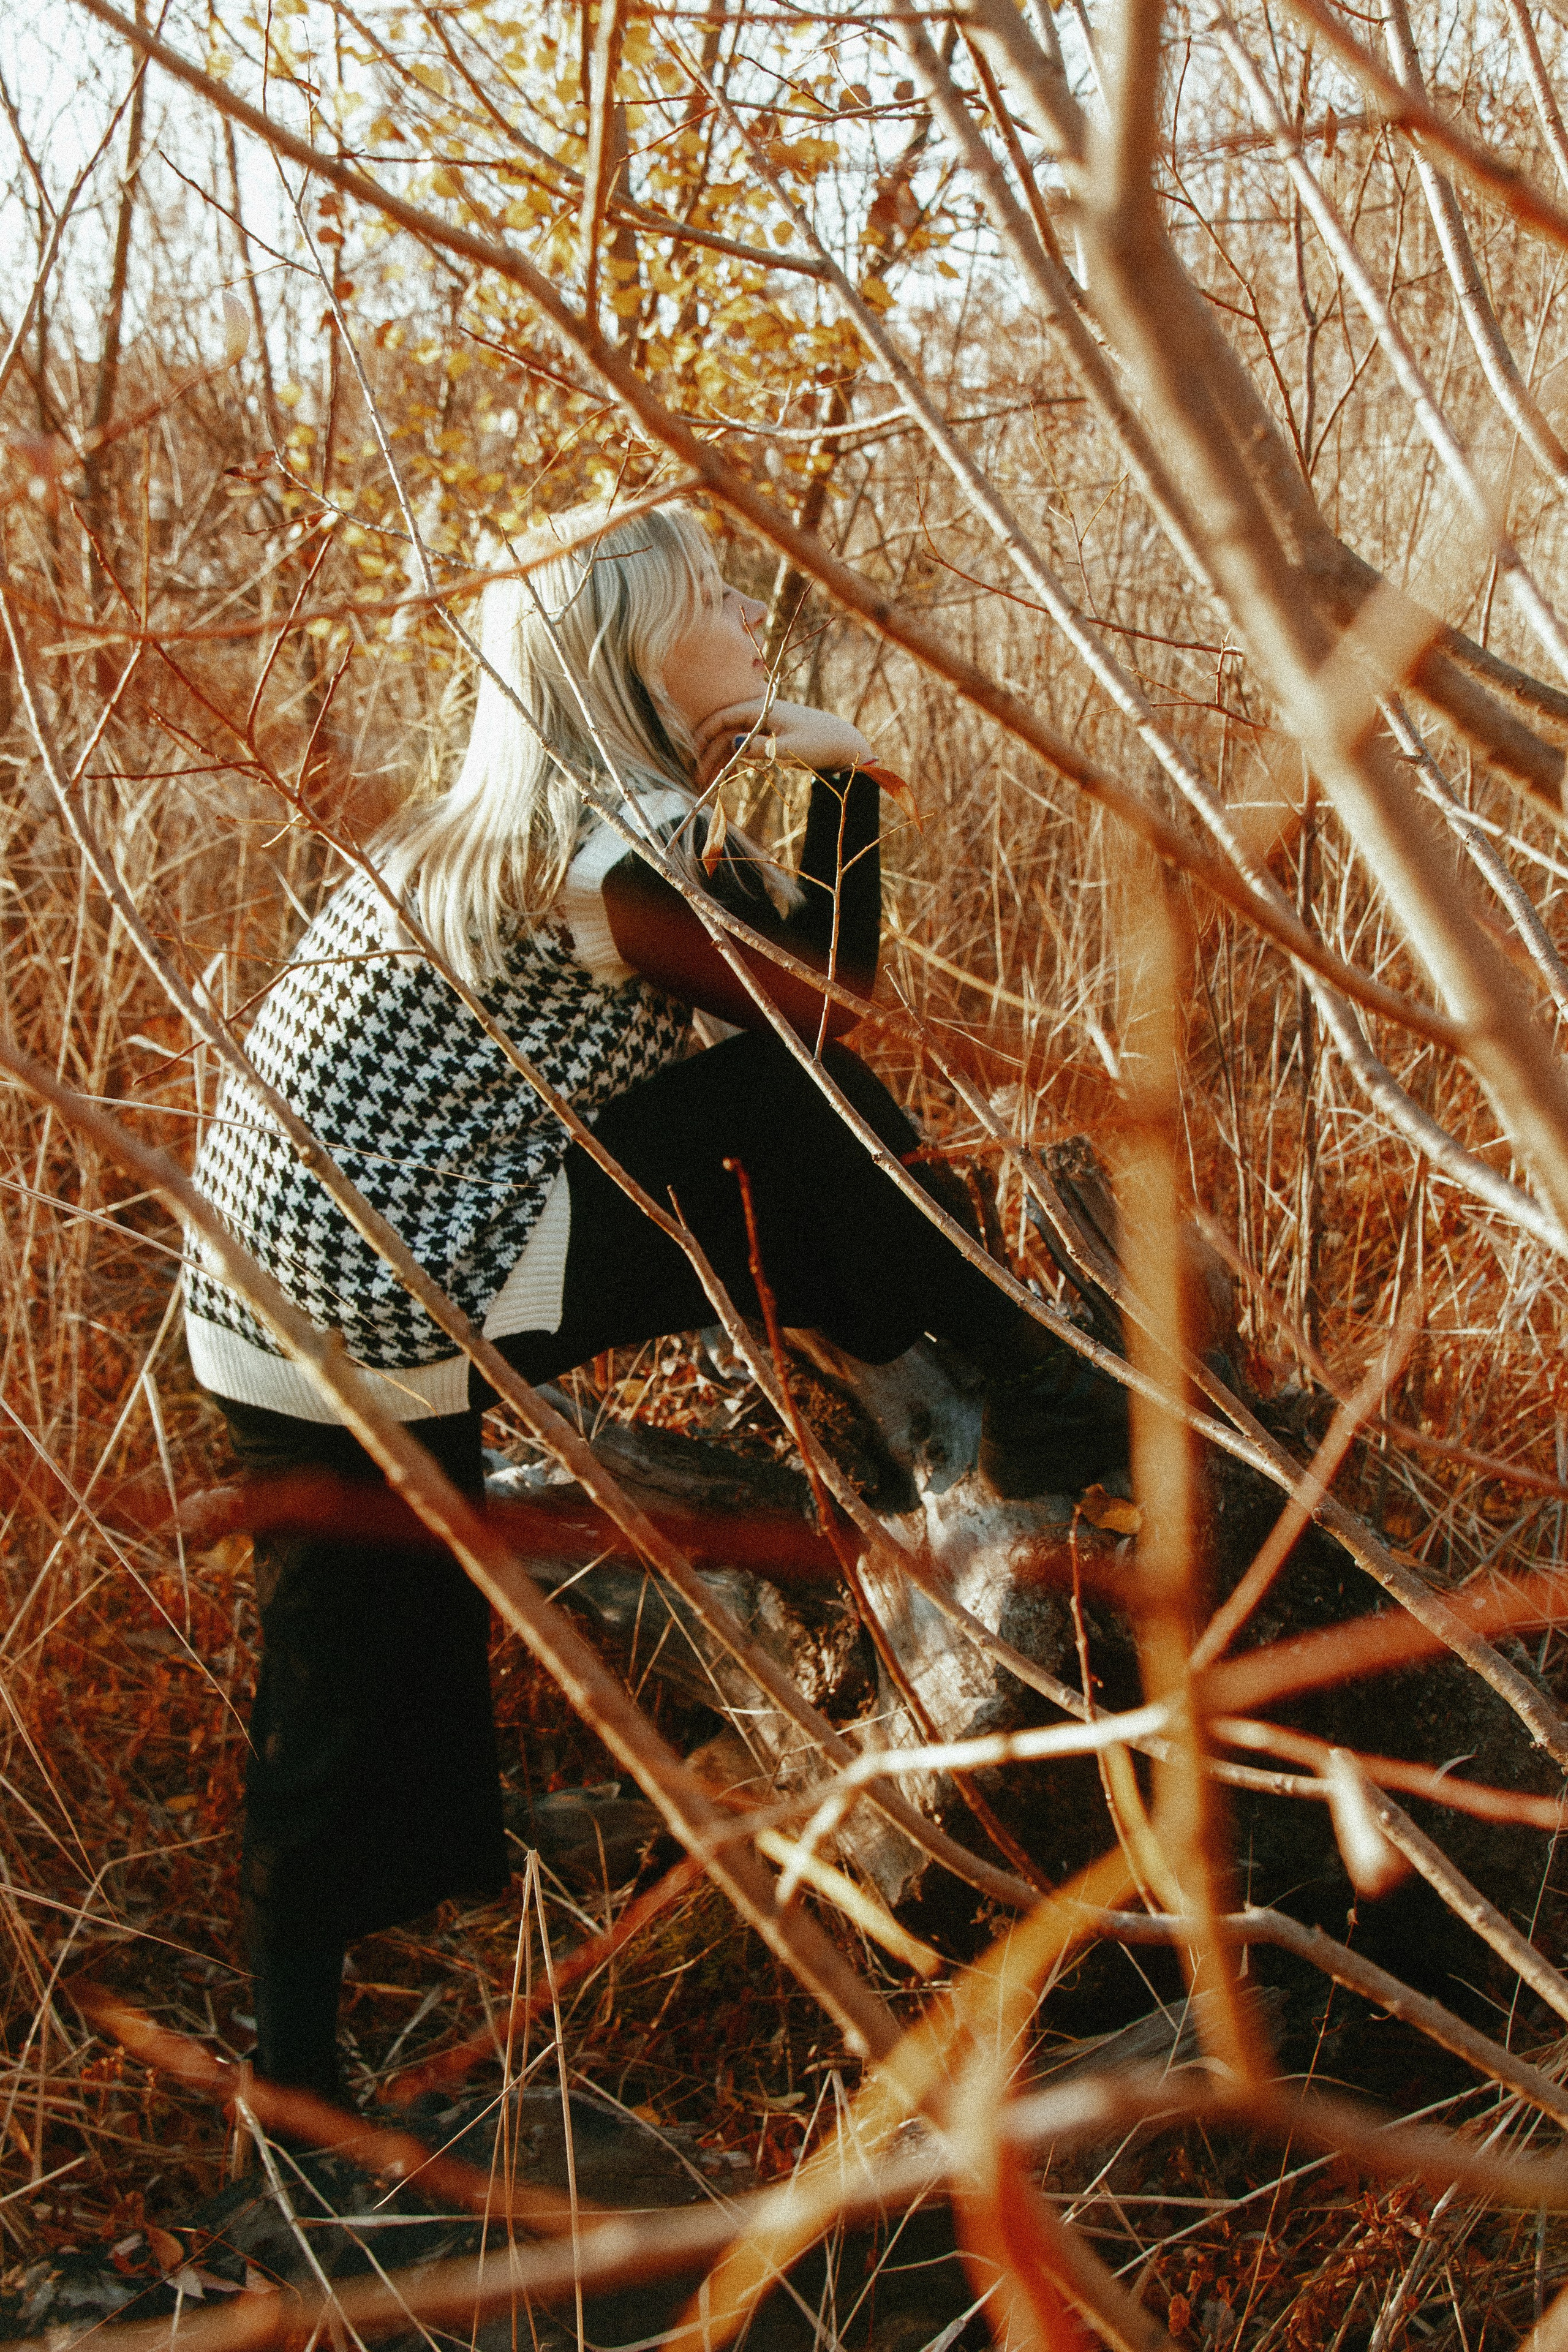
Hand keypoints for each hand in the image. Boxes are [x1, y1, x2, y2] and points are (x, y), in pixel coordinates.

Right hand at [693, 699, 871, 791]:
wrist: (844, 745)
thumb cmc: (820, 744)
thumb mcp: (790, 749)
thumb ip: (761, 747)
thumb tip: (733, 743)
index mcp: (762, 710)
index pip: (724, 717)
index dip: (704, 733)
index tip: (692, 753)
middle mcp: (761, 714)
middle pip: (725, 732)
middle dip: (709, 753)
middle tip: (699, 779)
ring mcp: (766, 726)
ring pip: (734, 741)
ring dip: (720, 760)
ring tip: (708, 783)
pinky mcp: (772, 738)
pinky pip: (746, 747)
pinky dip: (734, 761)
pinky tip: (726, 777)